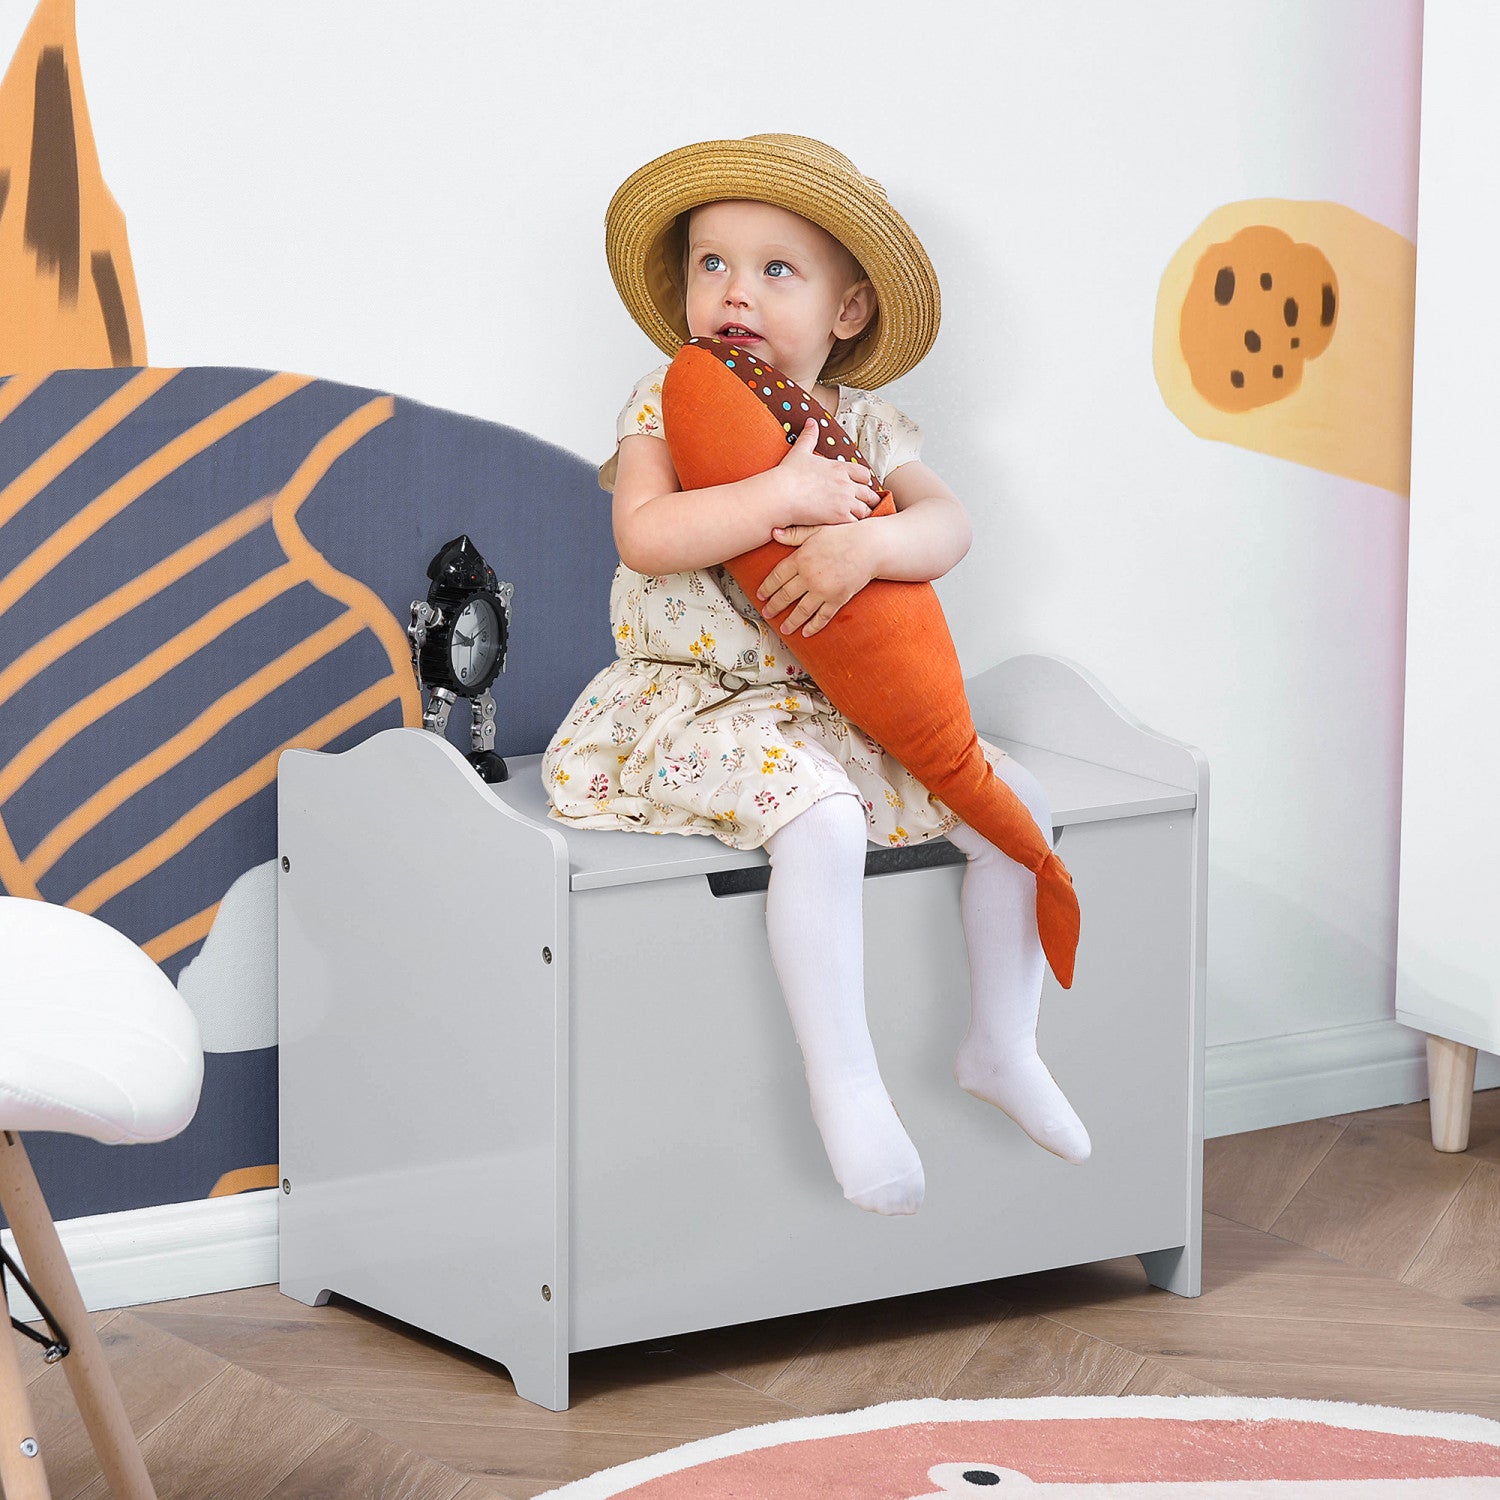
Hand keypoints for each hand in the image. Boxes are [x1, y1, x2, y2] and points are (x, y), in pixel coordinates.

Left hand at [757, 522, 878, 635]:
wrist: (869, 546)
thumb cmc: (843, 535)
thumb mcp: (816, 530)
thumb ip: (794, 534)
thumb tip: (773, 532)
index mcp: (801, 558)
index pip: (777, 577)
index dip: (767, 588)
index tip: (761, 596)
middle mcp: (809, 576)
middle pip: (785, 595)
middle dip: (774, 606)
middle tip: (767, 614)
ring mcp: (823, 590)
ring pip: (801, 610)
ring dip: (791, 621)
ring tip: (783, 629)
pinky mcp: (837, 599)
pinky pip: (822, 616)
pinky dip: (813, 626)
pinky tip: (806, 632)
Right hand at [775, 418, 879, 526]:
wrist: (781, 494)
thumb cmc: (788, 474)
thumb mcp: (800, 451)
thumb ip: (809, 436)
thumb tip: (811, 421)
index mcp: (840, 468)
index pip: (863, 474)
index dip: (864, 481)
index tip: (860, 486)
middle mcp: (846, 483)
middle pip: (869, 493)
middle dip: (868, 499)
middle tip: (865, 505)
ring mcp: (845, 501)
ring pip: (866, 509)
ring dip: (863, 513)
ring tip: (858, 518)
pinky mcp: (839, 517)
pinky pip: (856, 523)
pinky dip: (855, 526)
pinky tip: (850, 528)